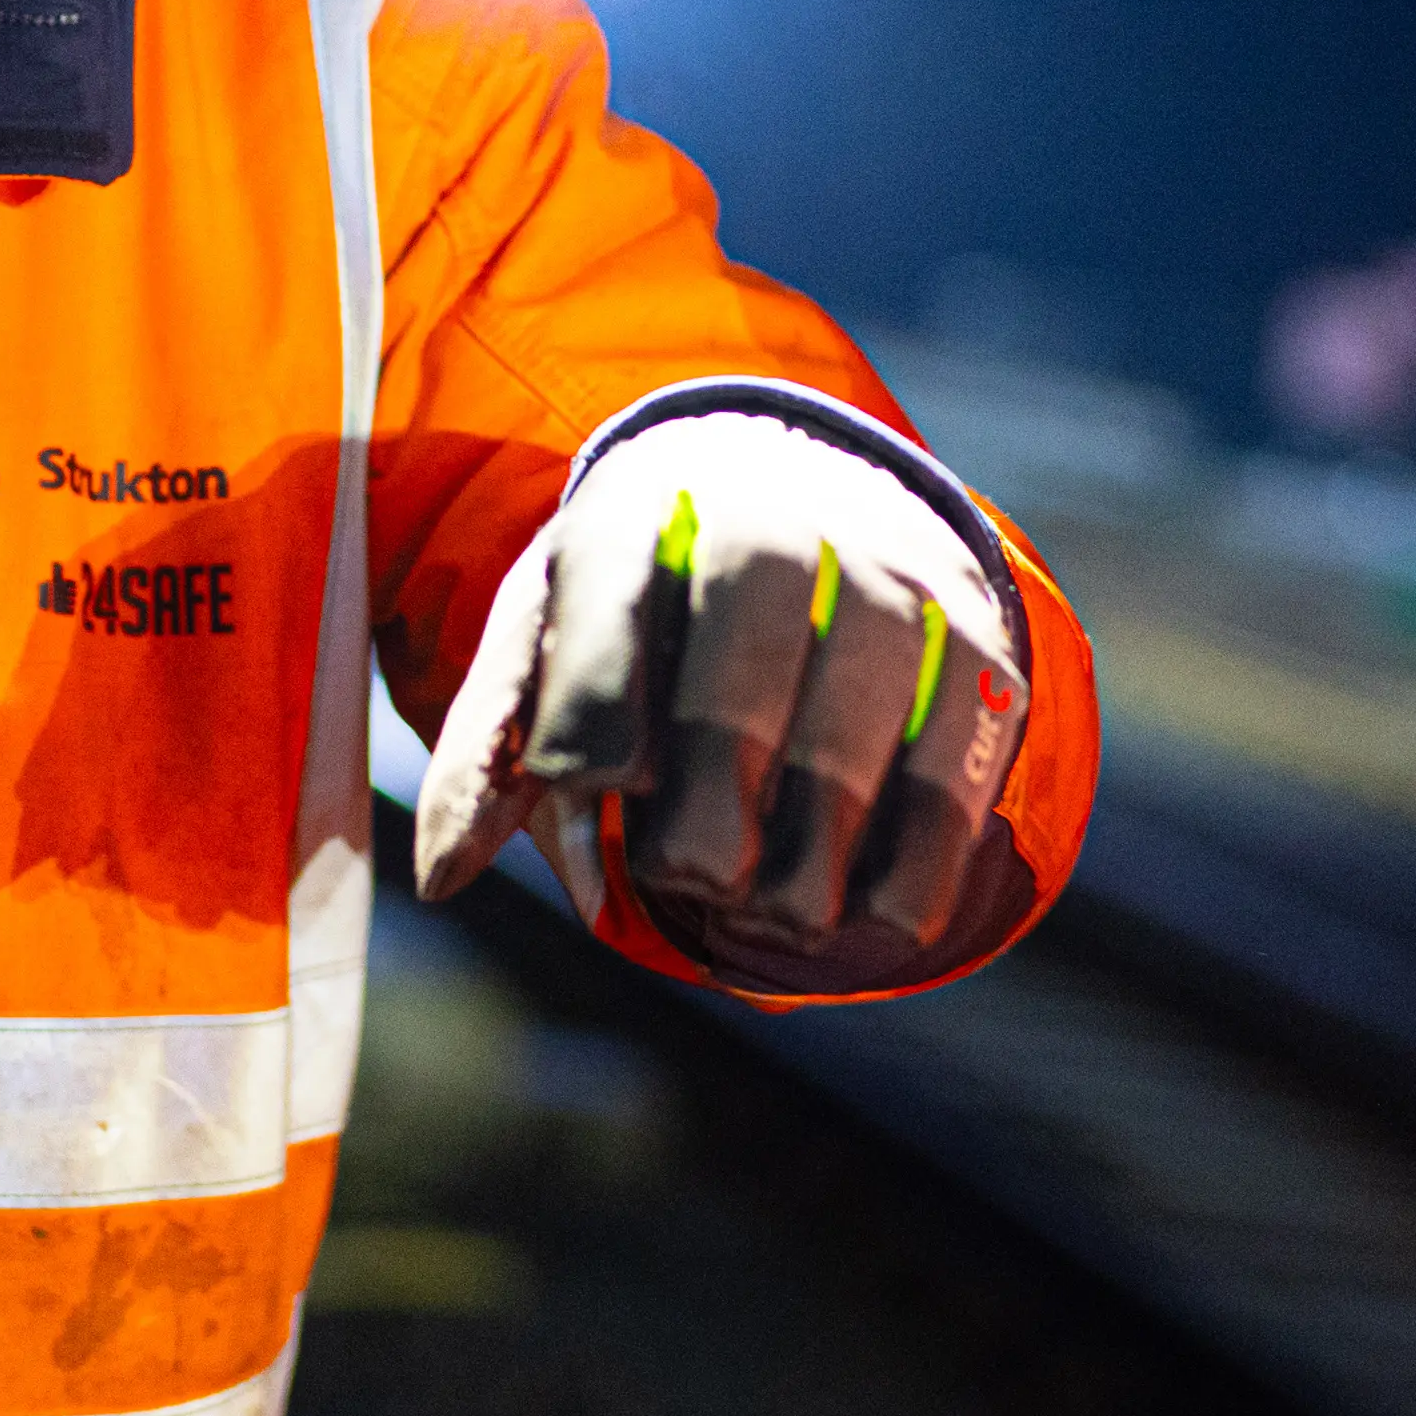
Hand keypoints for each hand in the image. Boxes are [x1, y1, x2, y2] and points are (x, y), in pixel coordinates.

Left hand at [414, 409, 1030, 988]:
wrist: (804, 497)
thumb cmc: (645, 603)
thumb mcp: (550, 641)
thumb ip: (492, 752)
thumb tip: (442, 879)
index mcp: (641, 511)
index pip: (616, 597)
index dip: (600, 703)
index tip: (591, 785)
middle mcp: (776, 523)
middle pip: (747, 666)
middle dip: (712, 803)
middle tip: (686, 875)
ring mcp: (889, 581)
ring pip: (857, 732)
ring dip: (806, 858)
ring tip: (759, 915)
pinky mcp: (973, 648)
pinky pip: (951, 778)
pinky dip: (908, 871)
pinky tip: (858, 918)